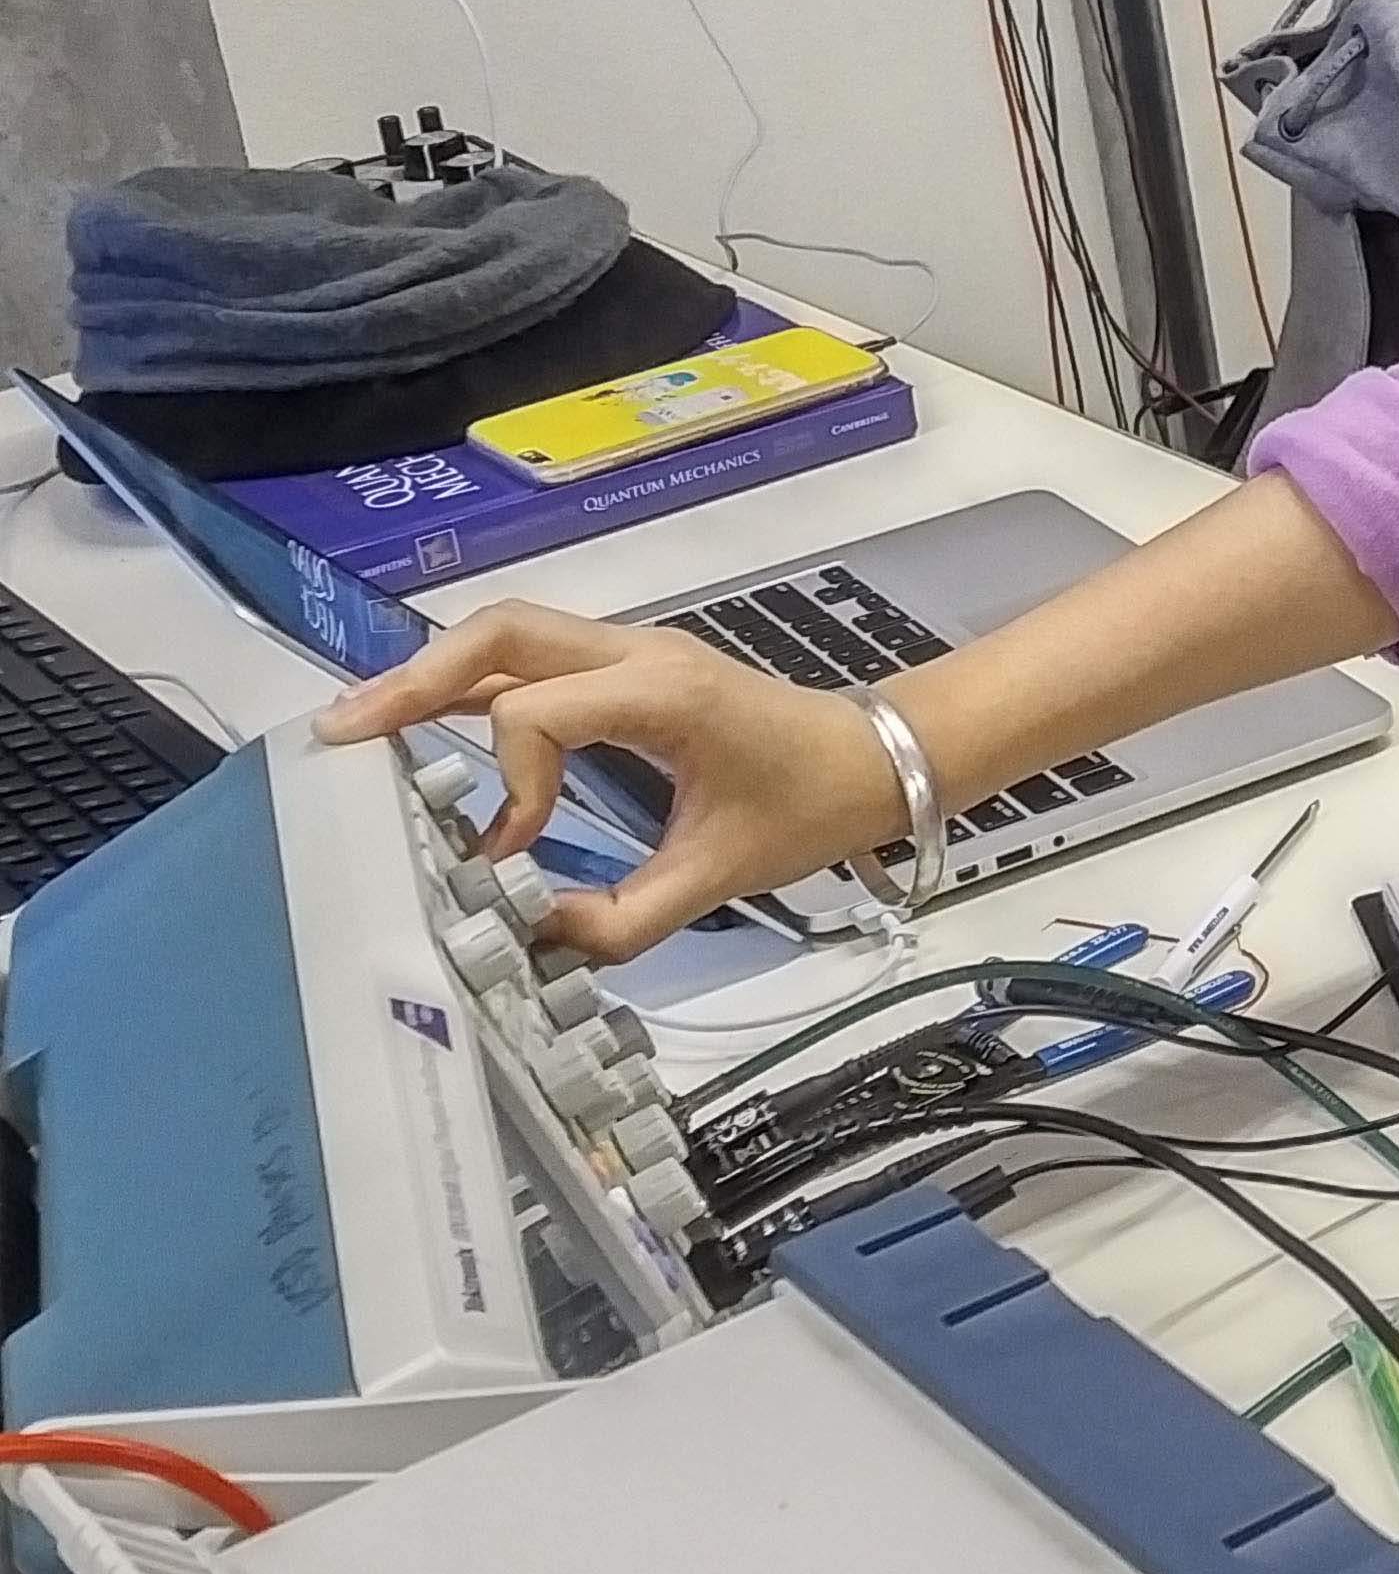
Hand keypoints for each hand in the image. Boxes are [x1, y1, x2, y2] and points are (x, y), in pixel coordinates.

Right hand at [314, 603, 907, 959]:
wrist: (880, 759)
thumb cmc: (813, 805)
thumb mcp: (722, 874)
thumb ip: (626, 918)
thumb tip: (538, 941)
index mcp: (664, 693)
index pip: (535, 711)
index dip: (509, 782)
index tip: (514, 847)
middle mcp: (638, 654)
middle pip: (499, 632)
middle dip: (414, 679)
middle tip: (343, 733)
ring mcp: (632, 651)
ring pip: (510, 634)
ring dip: (434, 673)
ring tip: (363, 725)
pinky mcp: (630, 667)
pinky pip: (535, 658)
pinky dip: (475, 683)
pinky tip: (427, 722)